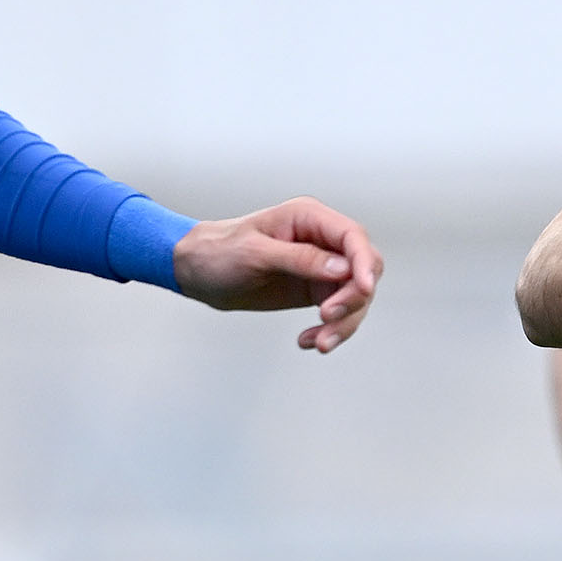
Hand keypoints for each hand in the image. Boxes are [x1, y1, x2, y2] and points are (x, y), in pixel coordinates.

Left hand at [172, 198, 382, 350]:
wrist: (197, 271)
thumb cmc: (218, 252)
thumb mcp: (256, 253)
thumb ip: (301, 259)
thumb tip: (342, 270)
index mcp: (309, 217)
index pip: (353, 237)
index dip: (364, 263)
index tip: (364, 290)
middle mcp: (321, 240)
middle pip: (363, 269)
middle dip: (353, 298)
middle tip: (327, 318)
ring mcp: (321, 266)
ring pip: (355, 297)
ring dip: (343, 323)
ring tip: (318, 342)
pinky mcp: (315, 289)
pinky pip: (338, 313)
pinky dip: (330, 330)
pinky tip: (308, 341)